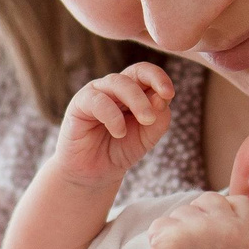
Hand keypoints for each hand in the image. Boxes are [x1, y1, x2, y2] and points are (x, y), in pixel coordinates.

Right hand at [52, 63, 176, 184]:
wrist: (94, 174)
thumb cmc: (120, 151)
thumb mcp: (148, 137)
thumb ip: (160, 118)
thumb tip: (162, 97)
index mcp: (132, 91)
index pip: (145, 73)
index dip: (159, 77)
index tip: (169, 94)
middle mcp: (113, 88)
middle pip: (134, 73)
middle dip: (150, 89)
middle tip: (152, 118)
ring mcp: (95, 93)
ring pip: (117, 82)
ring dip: (136, 101)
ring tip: (145, 121)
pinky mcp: (78, 105)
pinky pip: (97, 100)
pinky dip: (113, 116)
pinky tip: (119, 132)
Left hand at [146, 191, 248, 248]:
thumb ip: (239, 230)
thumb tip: (226, 207)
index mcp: (245, 231)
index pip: (240, 200)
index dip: (227, 210)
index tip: (219, 227)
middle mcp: (222, 225)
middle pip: (209, 199)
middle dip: (201, 214)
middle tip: (196, 241)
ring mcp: (194, 227)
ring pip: (182, 211)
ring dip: (178, 227)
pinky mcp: (169, 234)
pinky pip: (160, 223)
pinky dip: (159, 237)